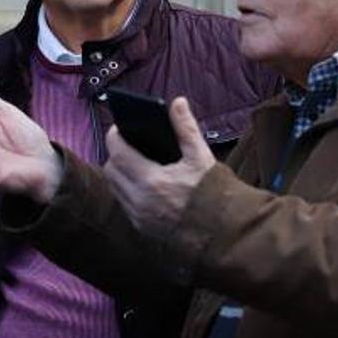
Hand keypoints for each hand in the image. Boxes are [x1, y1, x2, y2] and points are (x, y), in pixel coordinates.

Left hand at [104, 96, 216, 240]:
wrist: (226, 234)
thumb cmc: (215, 195)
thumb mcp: (201, 157)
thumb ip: (186, 128)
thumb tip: (177, 103)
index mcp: (151, 181)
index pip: (117, 153)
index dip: (115, 136)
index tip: (119, 128)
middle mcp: (140, 201)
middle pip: (111, 171)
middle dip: (115, 155)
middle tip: (128, 145)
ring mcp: (140, 218)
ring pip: (115, 190)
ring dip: (120, 175)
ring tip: (135, 163)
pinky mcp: (144, 229)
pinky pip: (125, 206)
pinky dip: (128, 193)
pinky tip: (144, 185)